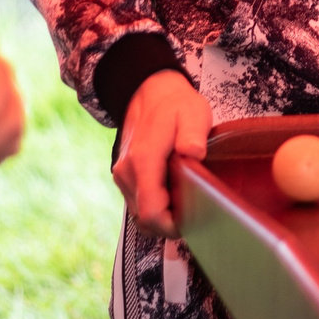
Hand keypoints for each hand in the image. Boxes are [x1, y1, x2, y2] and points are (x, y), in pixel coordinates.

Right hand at [116, 70, 211, 238]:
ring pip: (140, 215)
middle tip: (195, 211)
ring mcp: (122, 176)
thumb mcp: (192, 114)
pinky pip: (138, 203)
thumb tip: (193, 154)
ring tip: (186, 201)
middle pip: (145, 219)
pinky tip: (173, 194)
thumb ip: (192, 135)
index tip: (194, 220)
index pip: (152, 213)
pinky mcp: (124, 177)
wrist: (149, 92)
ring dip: (163, 216)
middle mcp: (127, 172)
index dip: (173, 226)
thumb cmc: (175, 105)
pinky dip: (155, 207)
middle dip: (171, 223)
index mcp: (143, 161)